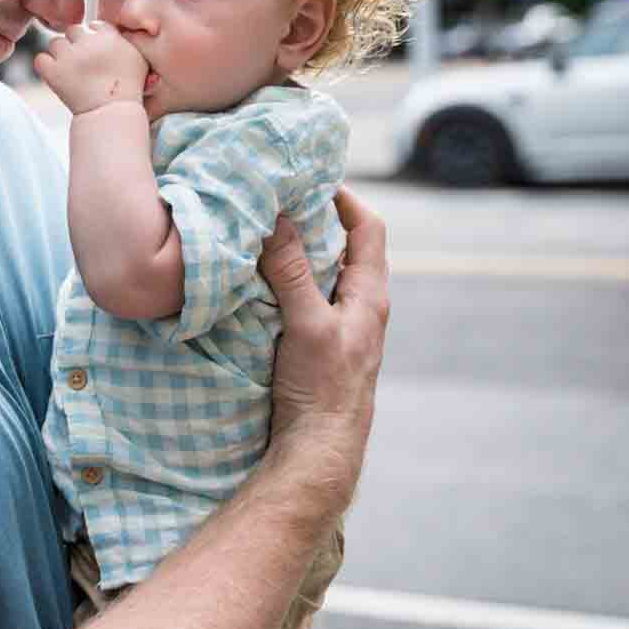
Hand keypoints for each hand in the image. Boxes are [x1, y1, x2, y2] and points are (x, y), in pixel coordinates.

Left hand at [33, 21, 148, 116]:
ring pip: (55, 43)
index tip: (94, 52)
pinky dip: (45, 66)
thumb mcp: (138, 60)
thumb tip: (112, 35)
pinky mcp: (54, 71)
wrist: (113, 114)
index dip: (93, 38)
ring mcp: (69, 56)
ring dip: (60, 54)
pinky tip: (54, 75)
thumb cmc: (129, 90)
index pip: (93, 26)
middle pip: (73, 31)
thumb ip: (125, 41)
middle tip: (82, 63)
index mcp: (108, 36)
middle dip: (75, 44)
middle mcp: (87, 42)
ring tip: (70, 71)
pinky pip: (40, 59)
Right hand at [260, 189, 388, 513]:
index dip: (344, 198)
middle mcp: (361, 306)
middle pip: (344, 246)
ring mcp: (341, 326)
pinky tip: (258, 281)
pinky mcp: (319, 344)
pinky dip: (287, 281)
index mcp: (370, 295)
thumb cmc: (325, 388)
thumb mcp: (307, 324)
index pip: (368, 227)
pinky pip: (307, 298)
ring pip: (323, 273)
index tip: (310, 178)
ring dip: (297, 252)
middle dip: (314, 219)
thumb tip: (277, 218)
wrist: (319, 450)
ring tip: (263, 232)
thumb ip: (293, 273)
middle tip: (277, 199)